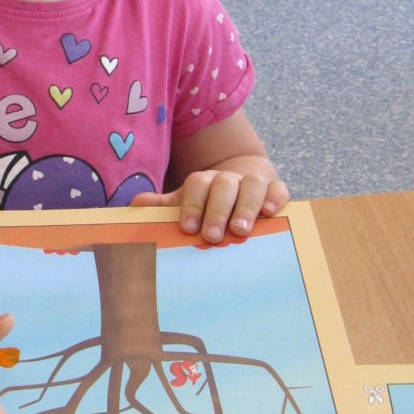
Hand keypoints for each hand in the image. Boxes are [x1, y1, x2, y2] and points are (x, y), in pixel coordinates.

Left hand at [133, 170, 288, 243]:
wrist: (243, 179)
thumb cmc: (211, 199)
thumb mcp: (188, 202)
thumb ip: (165, 206)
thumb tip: (135, 205)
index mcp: (205, 181)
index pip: (197, 185)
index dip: (192, 205)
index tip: (188, 228)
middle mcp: (229, 178)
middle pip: (224, 185)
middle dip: (217, 211)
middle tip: (212, 236)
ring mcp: (253, 181)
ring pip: (252, 185)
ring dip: (246, 207)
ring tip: (240, 230)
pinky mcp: (274, 188)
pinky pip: (278, 189)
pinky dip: (274, 198)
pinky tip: (269, 214)